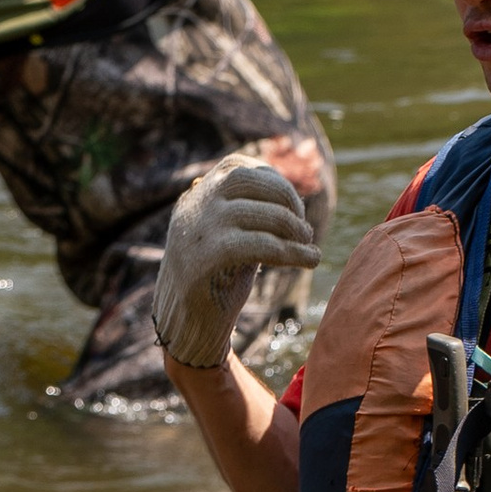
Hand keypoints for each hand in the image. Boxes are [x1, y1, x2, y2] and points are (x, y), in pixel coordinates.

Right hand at [154, 155, 320, 371]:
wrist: (182, 324)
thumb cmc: (213, 279)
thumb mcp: (226, 234)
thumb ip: (246, 212)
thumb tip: (290, 199)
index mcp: (196, 195)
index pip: (239, 167)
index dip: (274, 182)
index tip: (294, 208)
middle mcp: (195, 205)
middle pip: (248, 180)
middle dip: (285, 197)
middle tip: (303, 228)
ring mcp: (200, 229)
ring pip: (259, 213)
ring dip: (293, 228)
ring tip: (309, 245)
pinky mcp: (208, 258)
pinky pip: (260, 245)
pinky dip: (291, 252)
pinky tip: (308, 260)